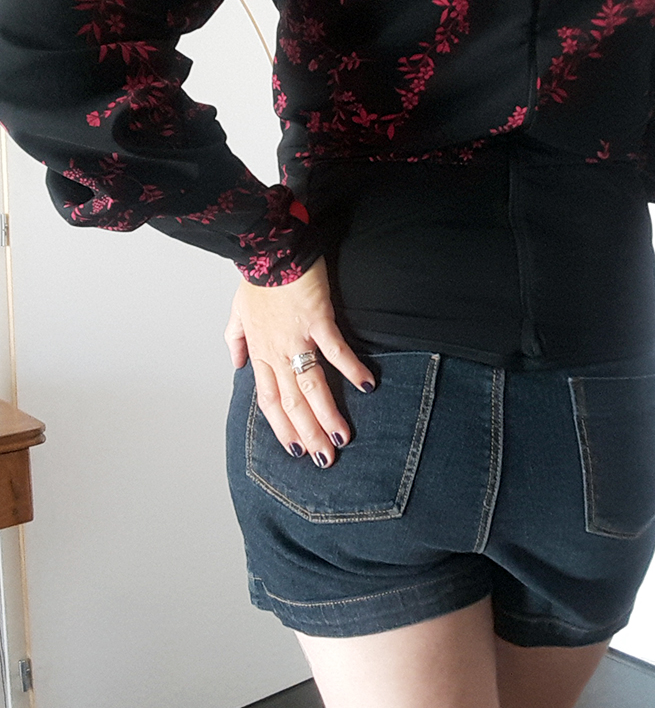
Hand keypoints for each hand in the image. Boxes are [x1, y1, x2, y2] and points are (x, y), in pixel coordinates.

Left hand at [224, 256, 375, 467]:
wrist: (267, 248)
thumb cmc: (256, 278)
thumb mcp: (236, 311)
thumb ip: (234, 339)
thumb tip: (235, 363)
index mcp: (260, 352)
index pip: (270, 399)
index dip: (282, 426)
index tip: (296, 448)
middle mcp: (276, 351)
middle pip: (291, 402)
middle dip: (308, 433)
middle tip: (325, 459)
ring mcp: (296, 337)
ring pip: (311, 385)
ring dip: (327, 414)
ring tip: (343, 438)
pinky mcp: (316, 319)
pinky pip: (335, 350)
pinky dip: (351, 368)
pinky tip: (367, 385)